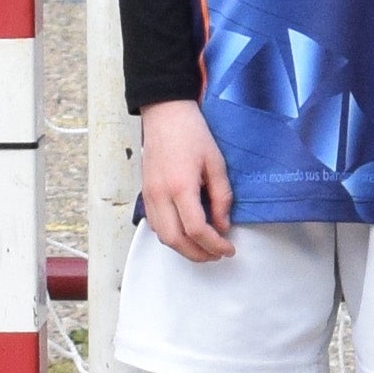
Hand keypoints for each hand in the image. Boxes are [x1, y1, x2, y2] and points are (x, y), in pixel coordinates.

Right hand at [136, 99, 235, 261]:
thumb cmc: (192, 135)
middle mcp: (160, 196)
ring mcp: (149, 196)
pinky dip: (170, 236)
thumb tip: (223, 224)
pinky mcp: (145, 194)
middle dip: (197, 254)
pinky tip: (186, 234)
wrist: (166, 117)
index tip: (228, 249)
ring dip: (183, 249)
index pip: (197, 229)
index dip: (214, 244)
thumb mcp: (217, 163)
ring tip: (204, 248)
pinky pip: (155, 225)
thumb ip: (222, 197)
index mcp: (180, 187)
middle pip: (175, 240)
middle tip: (217, 255)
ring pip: (162, 236)